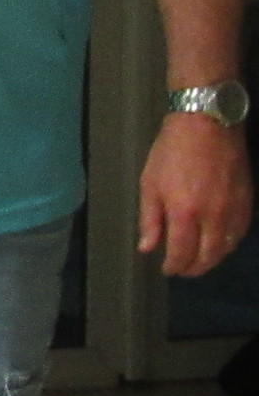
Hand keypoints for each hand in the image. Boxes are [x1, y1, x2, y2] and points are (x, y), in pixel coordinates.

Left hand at [137, 110, 252, 275]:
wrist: (207, 125)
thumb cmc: (172, 152)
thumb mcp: (150, 184)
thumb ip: (149, 220)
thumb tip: (147, 248)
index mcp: (184, 212)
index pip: (182, 253)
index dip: (174, 266)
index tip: (167, 269)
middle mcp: (212, 216)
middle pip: (208, 255)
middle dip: (194, 268)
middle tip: (183, 271)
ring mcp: (233, 209)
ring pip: (227, 247)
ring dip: (213, 259)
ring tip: (199, 261)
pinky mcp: (247, 201)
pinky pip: (241, 232)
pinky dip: (230, 244)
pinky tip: (220, 244)